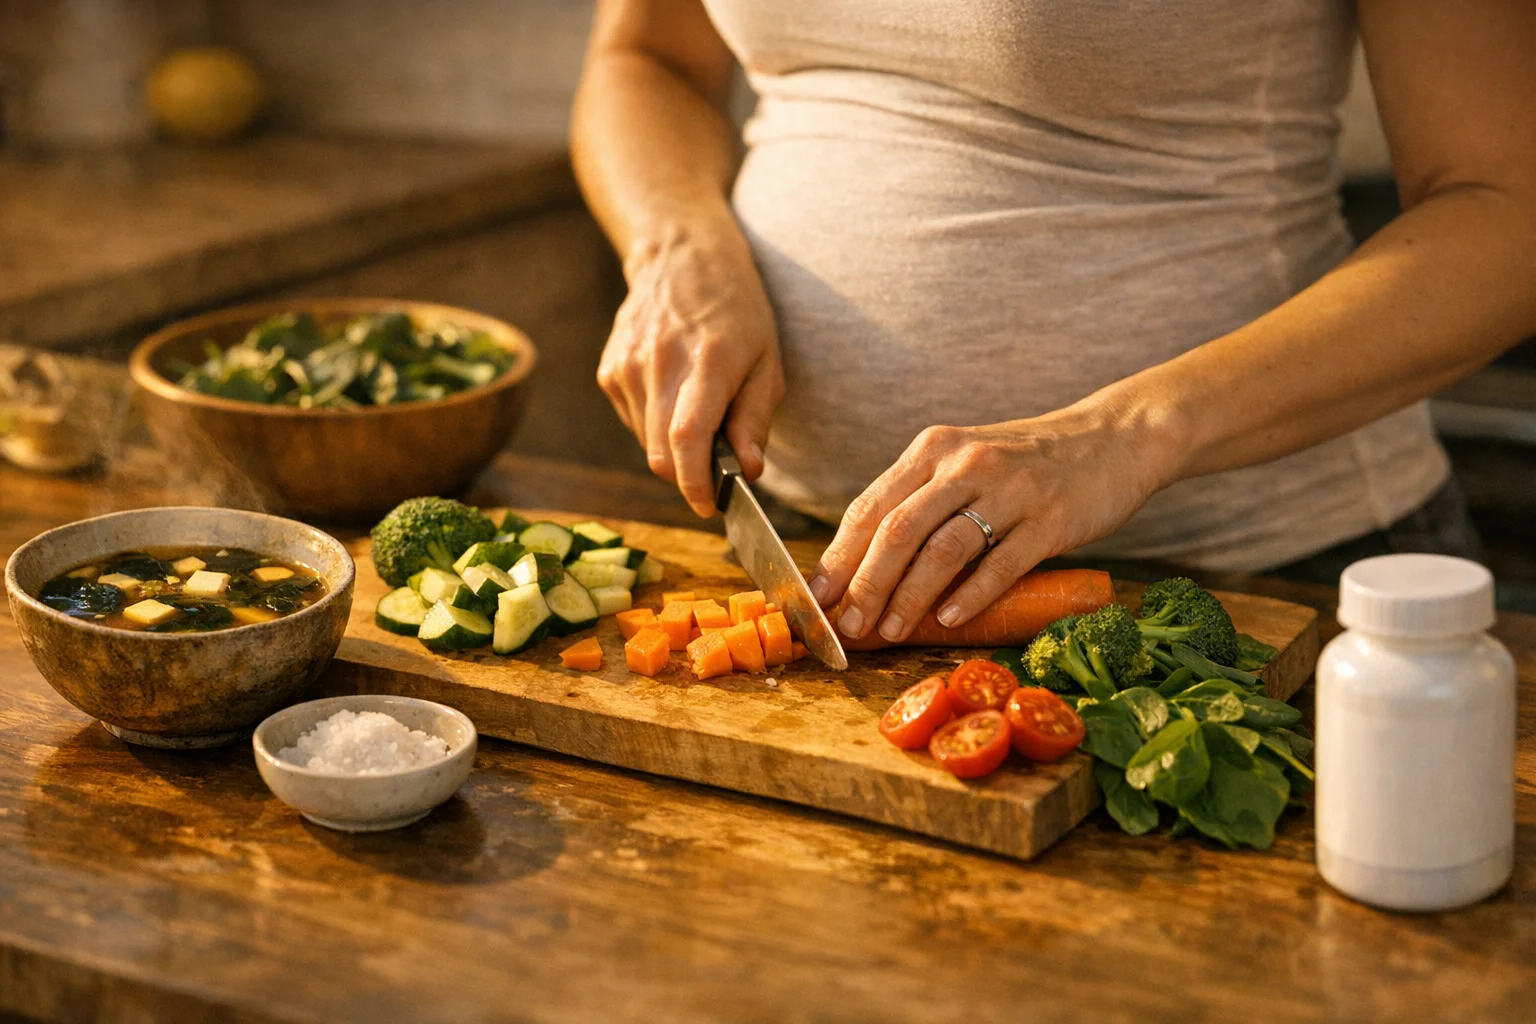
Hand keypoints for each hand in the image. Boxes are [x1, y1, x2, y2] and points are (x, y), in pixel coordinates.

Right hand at [597, 221, 783, 516]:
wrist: (682, 255)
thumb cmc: (737, 310)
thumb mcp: (768, 360)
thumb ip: (755, 418)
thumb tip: (748, 471)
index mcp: (707, 360)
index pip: (687, 438)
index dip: (694, 483)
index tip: (707, 506)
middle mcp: (659, 363)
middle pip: (660, 455)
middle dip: (689, 476)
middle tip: (716, 466)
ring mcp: (627, 366)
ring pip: (646, 444)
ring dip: (674, 449)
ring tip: (698, 409)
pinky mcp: (609, 371)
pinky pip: (634, 424)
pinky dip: (655, 426)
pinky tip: (673, 394)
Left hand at [807, 399, 1173, 642]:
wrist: (1113, 438)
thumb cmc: (1026, 465)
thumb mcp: (964, 466)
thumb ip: (919, 503)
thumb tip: (860, 568)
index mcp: (933, 450)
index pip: (869, 507)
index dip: (838, 557)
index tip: (815, 599)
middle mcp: (965, 463)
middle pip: (897, 529)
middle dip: (865, 583)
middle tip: (847, 625)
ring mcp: (1009, 489)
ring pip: (943, 548)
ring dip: (910, 596)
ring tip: (889, 630)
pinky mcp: (1050, 517)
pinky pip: (1001, 562)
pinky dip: (969, 595)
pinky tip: (947, 621)